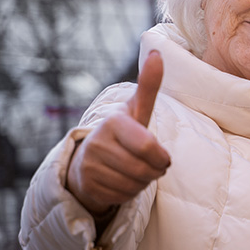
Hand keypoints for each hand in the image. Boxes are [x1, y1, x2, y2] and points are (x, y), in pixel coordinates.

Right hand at [66, 51, 170, 215]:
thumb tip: (158, 52)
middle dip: (155, 171)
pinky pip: (122, 196)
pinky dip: (130, 193)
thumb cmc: (125, 131)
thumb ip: (149, 85)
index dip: (161, 157)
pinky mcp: (86, 186)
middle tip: (152, 166)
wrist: (91, 158)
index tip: (164, 157)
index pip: (147, 146)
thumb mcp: (138, 109)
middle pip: (143, 169)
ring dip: (144, 182)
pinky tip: (122, 181)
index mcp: (113, 121)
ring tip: (135, 170)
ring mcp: (88, 165)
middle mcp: (96, 142)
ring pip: (134, 185)